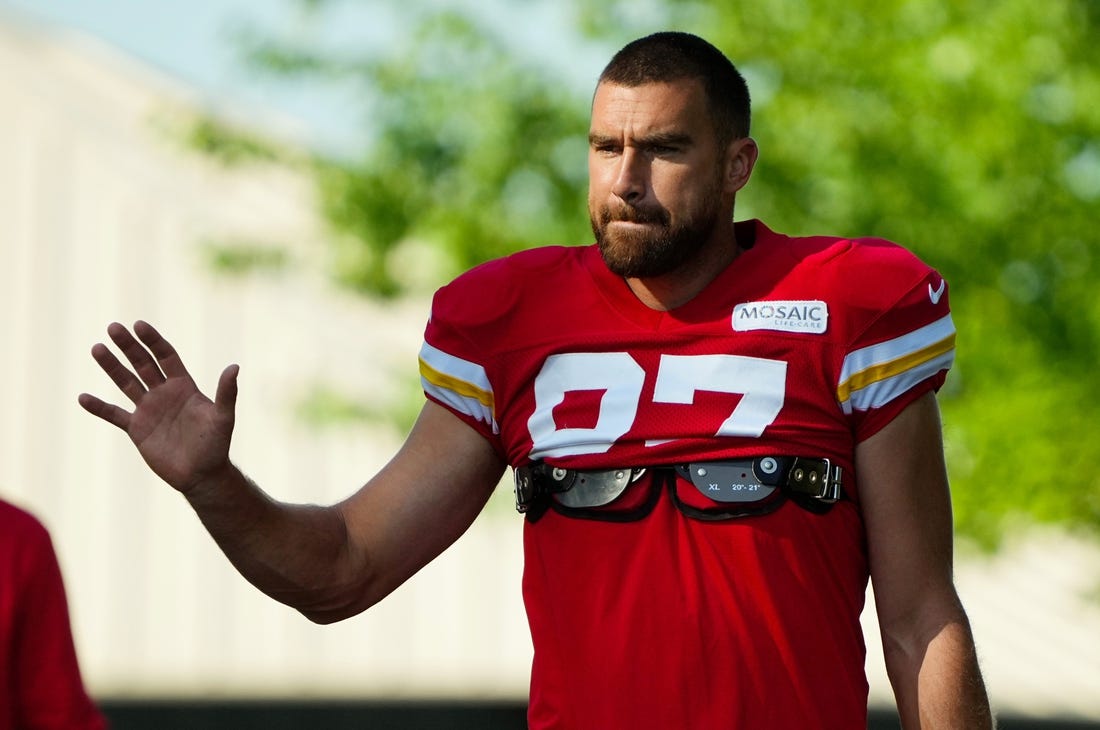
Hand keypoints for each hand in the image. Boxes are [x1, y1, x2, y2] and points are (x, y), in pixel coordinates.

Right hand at [78, 321, 238, 493]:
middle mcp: (164, 393)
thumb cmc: (216, 445)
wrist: (202, 474)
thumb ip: (226, 392)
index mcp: (184, 386)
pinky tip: (82, 397)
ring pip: (126, 383)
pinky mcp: (137, 429)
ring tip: (97, 348)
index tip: (139, 325)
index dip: (153, 341)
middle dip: (129, 346)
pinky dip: (99, 408)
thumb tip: (234, 366)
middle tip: (113, 327)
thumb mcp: (223, 417)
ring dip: (112, 367)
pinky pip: (115, 415)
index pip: (166, 356)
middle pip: (143, 363)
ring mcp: (149, 410)